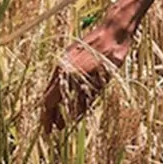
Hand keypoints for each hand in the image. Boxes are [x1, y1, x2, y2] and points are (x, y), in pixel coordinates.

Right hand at [40, 18, 130, 135]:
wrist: (114, 30)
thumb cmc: (110, 55)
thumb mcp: (101, 82)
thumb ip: (86, 100)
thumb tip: (74, 118)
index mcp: (65, 74)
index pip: (49, 102)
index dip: (48, 119)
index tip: (49, 132)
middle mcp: (61, 67)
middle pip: (49, 96)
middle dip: (53, 114)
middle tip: (58, 128)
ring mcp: (64, 60)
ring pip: (56, 88)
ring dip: (60, 104)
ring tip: (67, 118)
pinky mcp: (70, 56)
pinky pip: (63, 79)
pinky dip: (65, 92)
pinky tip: (74, 100)